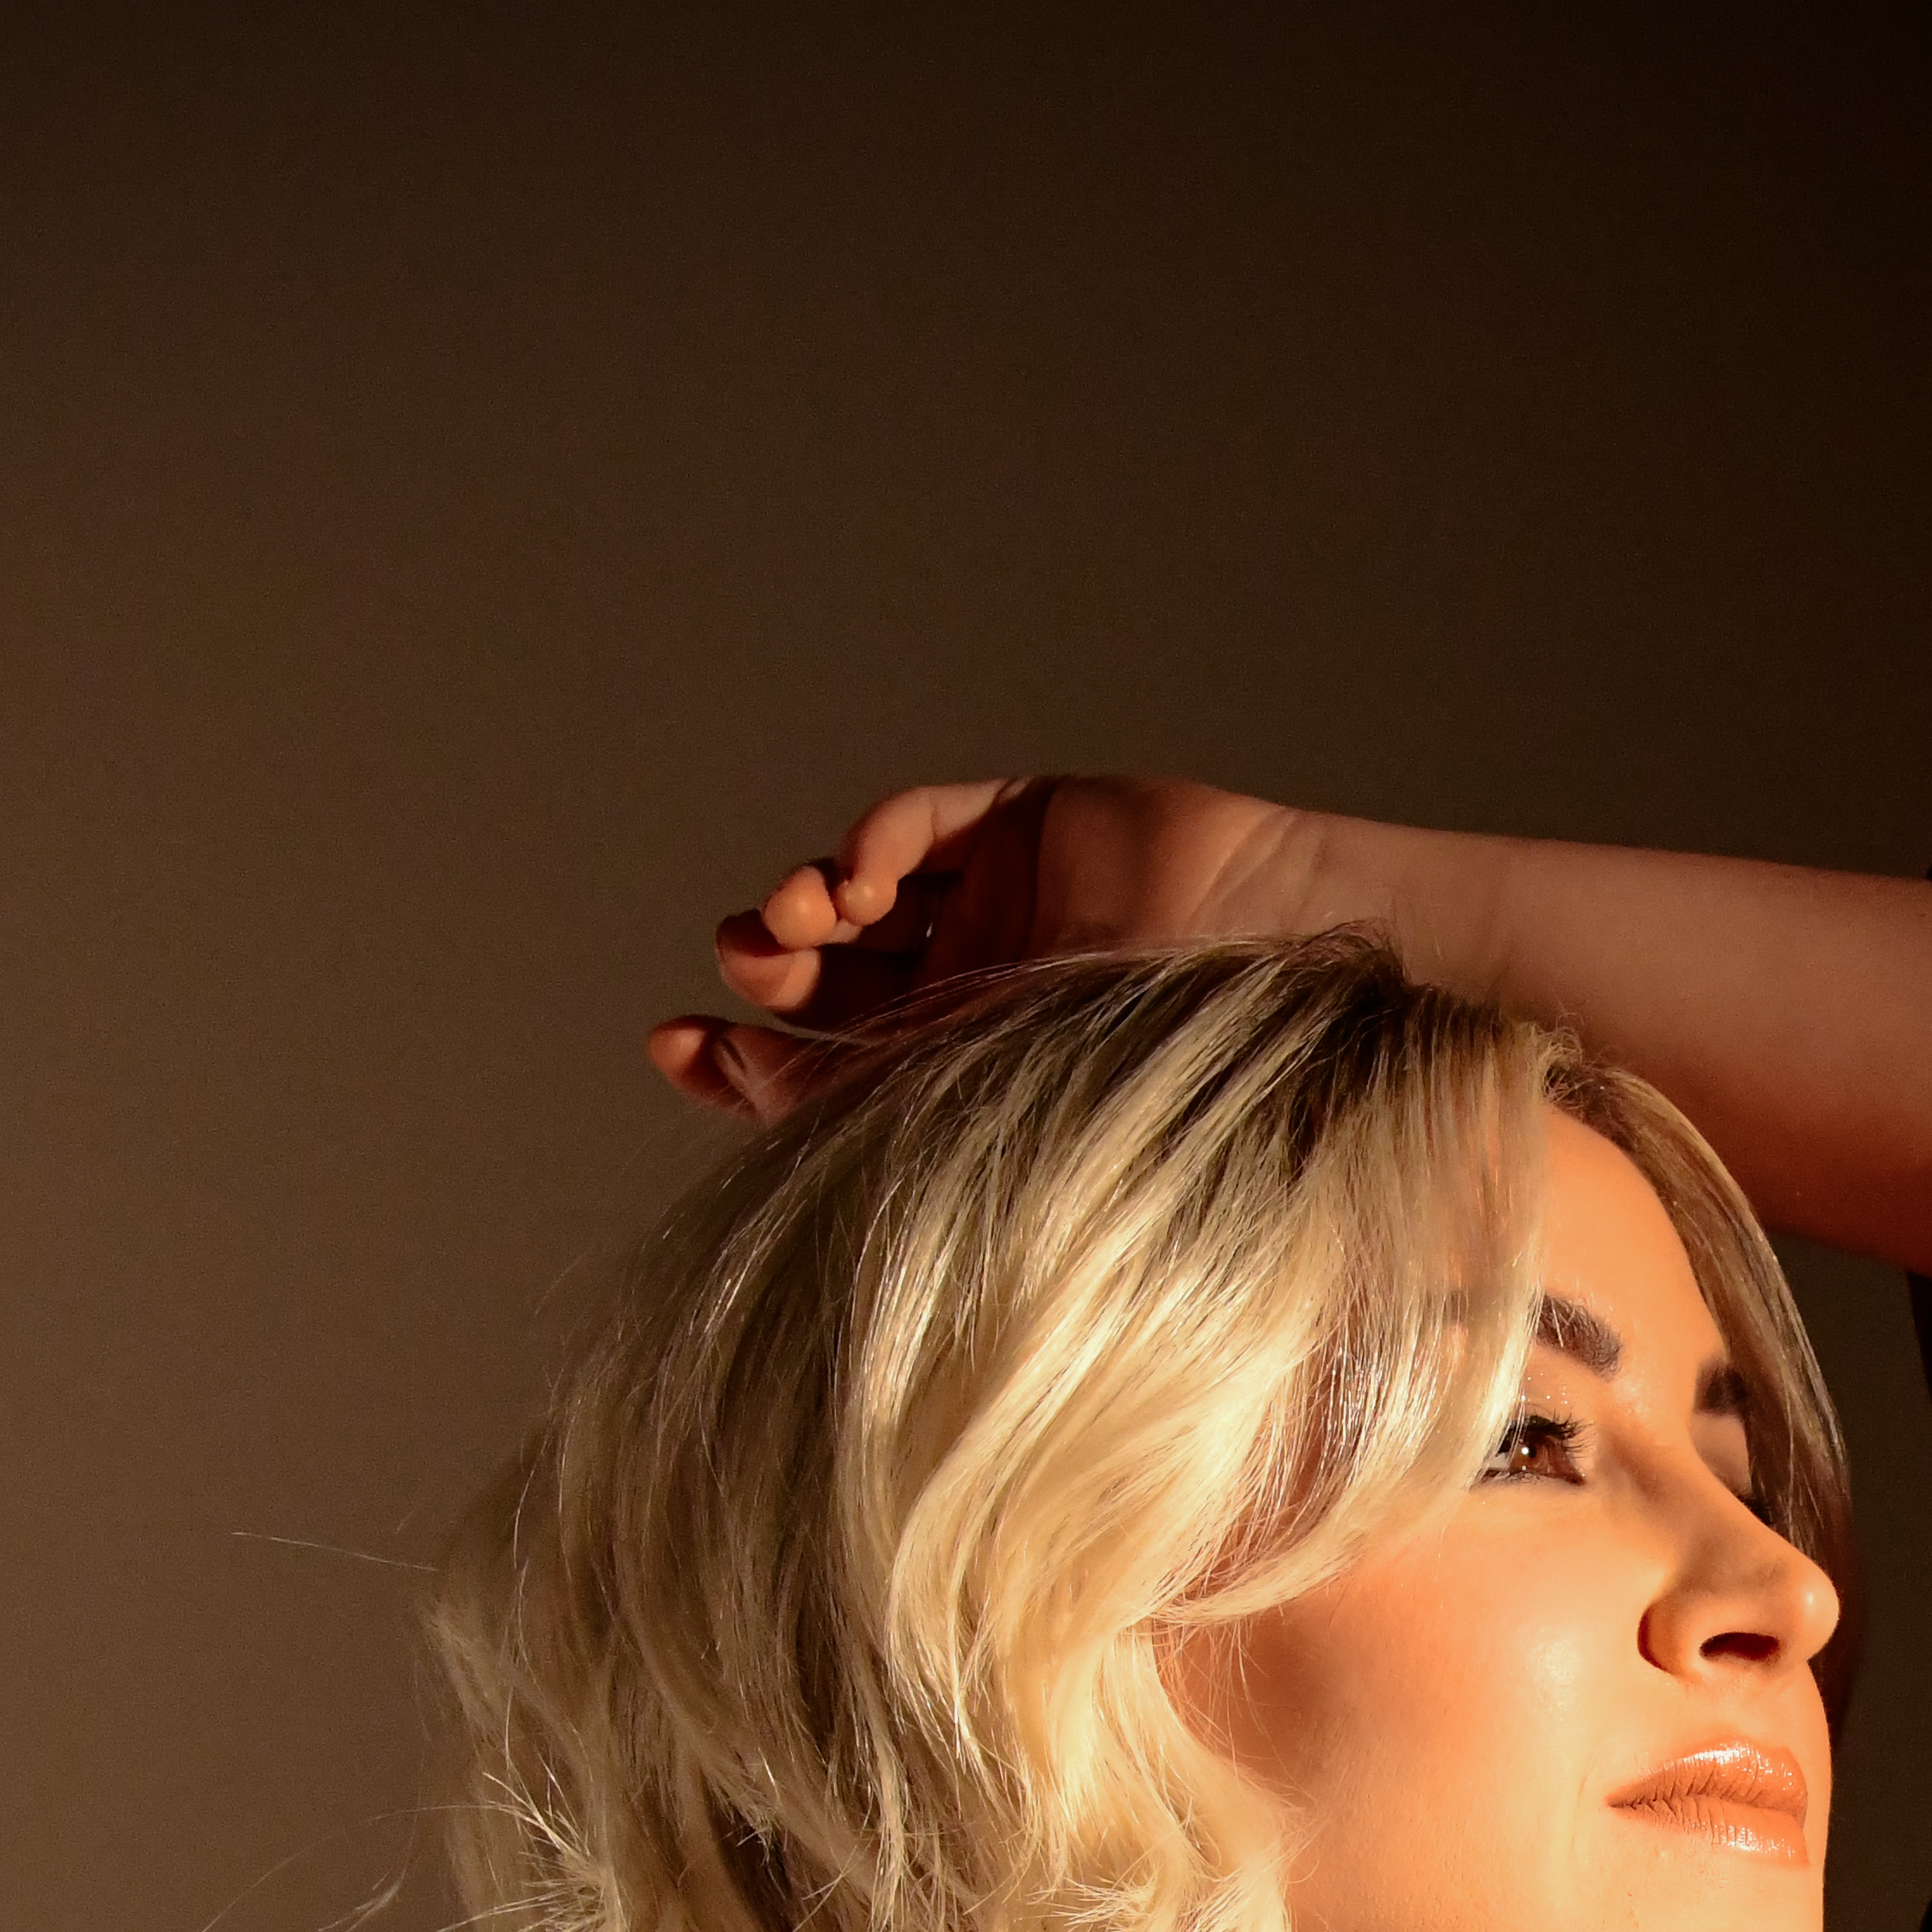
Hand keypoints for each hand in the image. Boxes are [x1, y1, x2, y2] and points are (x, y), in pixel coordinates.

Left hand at [643, 775, 1320, 1117]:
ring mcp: (997, 903)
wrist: (1261, 989)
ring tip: (790, 921)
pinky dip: (870, 841)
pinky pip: (921, 822)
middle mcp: (969, 993)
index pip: (824, 1068)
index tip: (670, 1045)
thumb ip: (851, 1101)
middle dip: (765, 970)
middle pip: (827, 975)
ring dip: (802, 903)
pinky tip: (856, 879)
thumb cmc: (1144, 1083)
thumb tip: (716, 1072)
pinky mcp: (1025, 825)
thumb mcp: (971, 1109)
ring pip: (859, 890)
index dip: (736, 1056)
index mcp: (962, 1080)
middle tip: (747, 972)